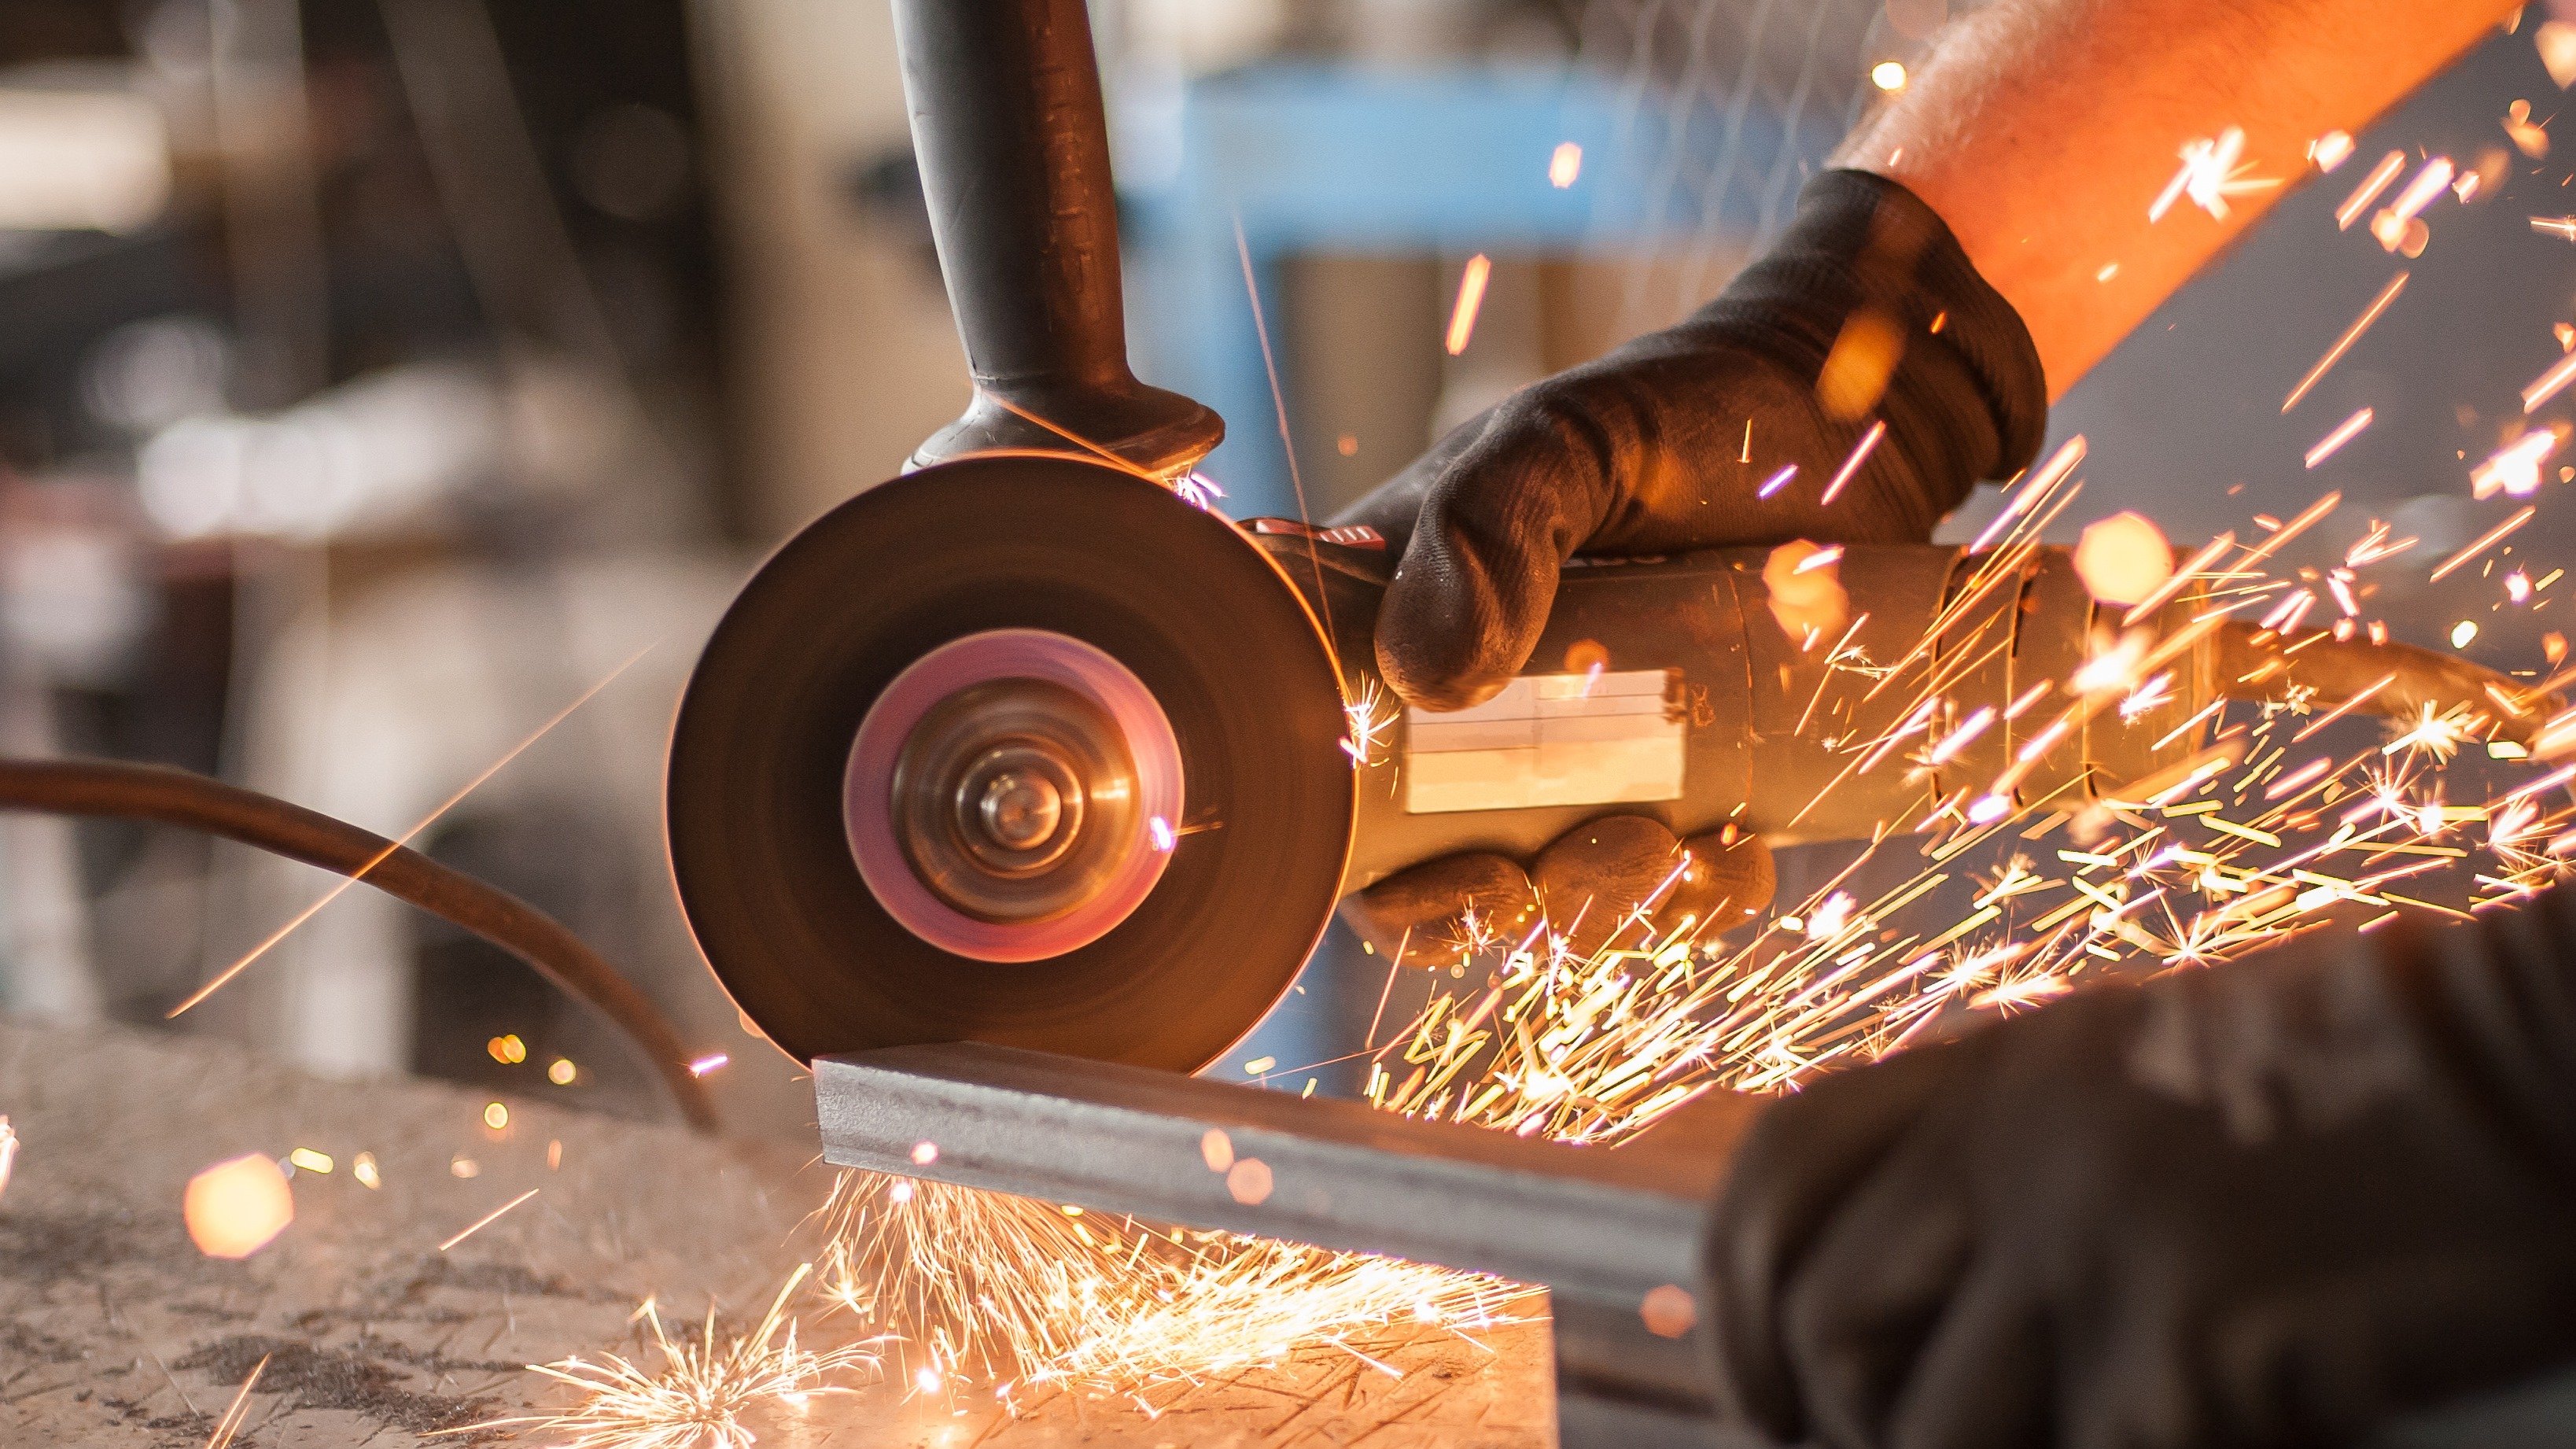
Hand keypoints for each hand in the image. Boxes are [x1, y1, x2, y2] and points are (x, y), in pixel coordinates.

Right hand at [1334, 169, 2044, 960]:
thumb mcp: (1559, 440)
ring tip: (1671, 852)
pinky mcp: (1686, 792)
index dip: (1383, 877)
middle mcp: (1476, 717)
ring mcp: (1583, 763)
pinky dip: (1703, 896)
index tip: (1465, 875)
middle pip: (1436, 876)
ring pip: (1560, 896)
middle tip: (1548, 882)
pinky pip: (1679, 889)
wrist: (1842, 424)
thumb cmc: (1673, 412)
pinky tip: (1736, 851)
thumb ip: (1483, 523)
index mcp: (1398, 634)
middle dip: (1494, 909)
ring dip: (1605, 909)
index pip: (1337, 787)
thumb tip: (1427, 676)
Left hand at [1704, 894, 2575, 1447]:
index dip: (1739, 1299)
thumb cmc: (2372, 1092)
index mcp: (2004, 1070)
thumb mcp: (2151, 1071)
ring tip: (2080, 1438)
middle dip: (1847, 1422)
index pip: (1782, 1170)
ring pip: (1927, 1434)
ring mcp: (2099, 1246)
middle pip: (1830, 1327)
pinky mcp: (2195, 1354)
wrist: (2545, 1070)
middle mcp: (2020, 1148)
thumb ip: (2022, 1155)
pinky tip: (2214, 1441)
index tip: (1763, 1394)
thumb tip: (1934, 1300)